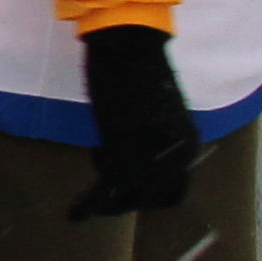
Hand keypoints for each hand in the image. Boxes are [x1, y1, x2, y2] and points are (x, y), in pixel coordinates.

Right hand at [62, 27, 198, 220]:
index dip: (153, 188)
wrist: (130, 48)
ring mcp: (153, 161)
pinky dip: (88, 207)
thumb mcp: (153, 105)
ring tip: (91, 191)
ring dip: (112, 203)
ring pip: (134, 201)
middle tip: (109, 187)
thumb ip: (152, 131)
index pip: (177, 186)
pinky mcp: (125, 160)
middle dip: (135, 199)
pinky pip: (106, 194)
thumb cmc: (139, 63)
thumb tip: (136, 144)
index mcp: (188, 141)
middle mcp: (178, 157)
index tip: (129, 177)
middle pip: (161, 200)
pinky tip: (74, 212)